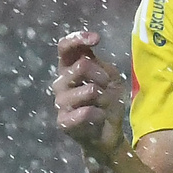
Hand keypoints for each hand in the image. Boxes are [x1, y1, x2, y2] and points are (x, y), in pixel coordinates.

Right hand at [53, 29, 126, 158]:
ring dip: (103, 96)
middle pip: (81, 66)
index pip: (65, 48)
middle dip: (101, 75)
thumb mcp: (111, 78)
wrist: (109, 134)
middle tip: (106, 87)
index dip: (78, 39)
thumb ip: (100, 64)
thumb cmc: (108, 102)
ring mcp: (60, 102)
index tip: (96, 39)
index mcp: (69, 68)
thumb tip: (88, 53)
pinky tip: (98, 118)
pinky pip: (86, 112)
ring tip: (103, 104)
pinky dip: (99, 114)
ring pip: (87, 90)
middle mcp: (60, 82)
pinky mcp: (63, 122)